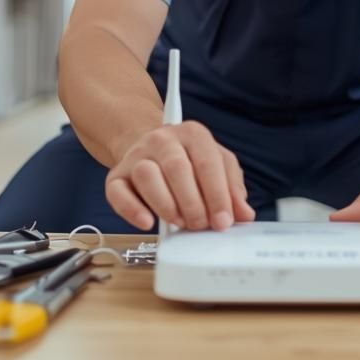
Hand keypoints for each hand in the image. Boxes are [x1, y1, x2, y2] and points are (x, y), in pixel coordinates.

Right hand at [105, 121, 256, 231]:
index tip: (223, 221)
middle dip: (193, 204)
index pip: (207, 162)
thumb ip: (232, 187)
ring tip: (179, 222)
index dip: (218, 195)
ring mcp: (137, 156)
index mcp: (193, 134)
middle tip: (201, 225)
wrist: (148, 147)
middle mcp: (163, 140)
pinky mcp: (116, 175)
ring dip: (167, 206)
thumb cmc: (188, 160)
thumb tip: (244, 214)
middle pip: (177, 168)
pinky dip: (133, 211)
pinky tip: (149, 222)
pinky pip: (118, 192)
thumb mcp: (217, 165)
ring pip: (147, 176)